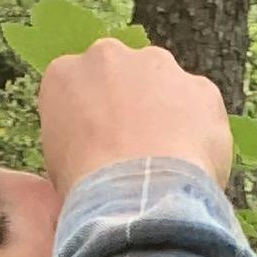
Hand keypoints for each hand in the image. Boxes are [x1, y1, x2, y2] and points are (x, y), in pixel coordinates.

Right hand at [38, 37, 233, 200]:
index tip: (99, 146)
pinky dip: (200, 132)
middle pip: (121, 75)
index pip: (76, 89)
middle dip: (130, 105)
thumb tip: (90, 153)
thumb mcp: (55, 167)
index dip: (91, 119)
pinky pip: (201, 108)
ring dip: (167, 112)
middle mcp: (107, 56)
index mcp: (64, 74)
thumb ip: (72, 141)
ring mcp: (158, 65)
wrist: (135, 200)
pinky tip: (193, 165)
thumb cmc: (85, 191)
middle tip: (136, 151)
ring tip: (167, 161)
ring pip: (164, 84)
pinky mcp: (200, 86)